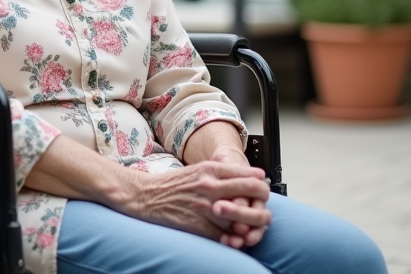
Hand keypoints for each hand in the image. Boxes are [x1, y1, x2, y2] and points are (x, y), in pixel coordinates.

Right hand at [124, 158, 270, 246]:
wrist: (145, 196)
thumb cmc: (174, 184)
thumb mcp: (199, 169)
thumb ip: (225, 171)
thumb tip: (256, 175)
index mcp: (210, 169)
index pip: (249, 176)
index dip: (261, 186)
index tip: (263, 193)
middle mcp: (209, 186)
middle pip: (251, 194)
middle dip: (263, 204)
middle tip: (265, 213)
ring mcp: (203, 206)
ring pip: (241, 218)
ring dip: (251, 227)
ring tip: (252, 230)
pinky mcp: (196, 224)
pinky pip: (224, 236)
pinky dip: (233, 240)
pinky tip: (235, 240)